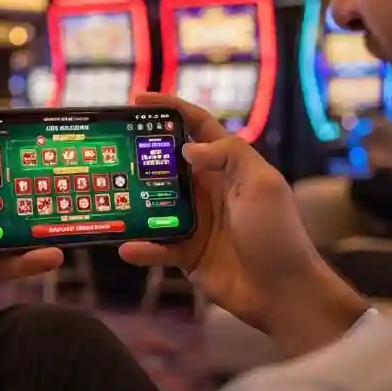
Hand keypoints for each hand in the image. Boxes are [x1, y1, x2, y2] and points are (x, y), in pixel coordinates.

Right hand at [119, 93, 369, 356]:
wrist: (283, 291)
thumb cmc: (277, 233)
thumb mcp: (262, 184)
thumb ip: (229, 155)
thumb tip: (186, 148)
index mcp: (228, 167)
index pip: (197, 128)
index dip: (170, 109)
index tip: (138, 99)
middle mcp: (207, 189)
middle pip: (166, 163)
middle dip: (139, 152)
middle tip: (109, 147)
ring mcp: (194, 222)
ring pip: (154, 204)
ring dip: (133, 200)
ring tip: (107, 195)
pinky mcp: (186, 254)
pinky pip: (156, 246)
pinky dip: (141, 247)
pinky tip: (126, 246)